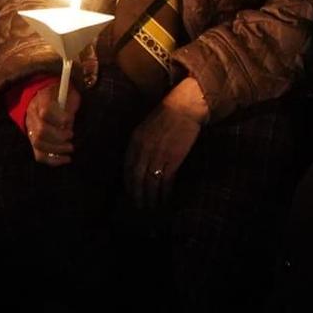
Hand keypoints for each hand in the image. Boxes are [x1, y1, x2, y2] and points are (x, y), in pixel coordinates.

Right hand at [25, 83, 80, 165]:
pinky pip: (39, 155)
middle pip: (40, 131)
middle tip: (71, 137)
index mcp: (41, 99)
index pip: (46, 111)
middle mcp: (32, 115)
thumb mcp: (69, 94)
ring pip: (38, 144)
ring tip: (70, 148)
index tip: (71, 120)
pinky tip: (65, 159)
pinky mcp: (33, 141)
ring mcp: (30, 128)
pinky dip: (53, 160)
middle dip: (58, 137)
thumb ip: (70, 107)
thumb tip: (68, 125)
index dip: (60, 118)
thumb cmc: (63, 96)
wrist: (48, 98)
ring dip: (56, 149)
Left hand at [123, 78, 208, 207]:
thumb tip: (138, 163)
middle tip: (139, 207)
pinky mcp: (173, 158)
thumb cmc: (168, 115)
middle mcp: (143, 149)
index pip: (127, 168)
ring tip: (153, 207)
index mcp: (135, 141)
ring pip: (150, 183)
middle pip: (136, 179)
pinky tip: (166, 198)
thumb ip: (140, 144)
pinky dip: (165, 192)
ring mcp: (158, 154)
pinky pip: (166, 180)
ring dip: (151, 197)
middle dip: (137, 195)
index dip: (129, 184)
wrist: (185, 106)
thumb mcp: (146, 127)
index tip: (131, 194)